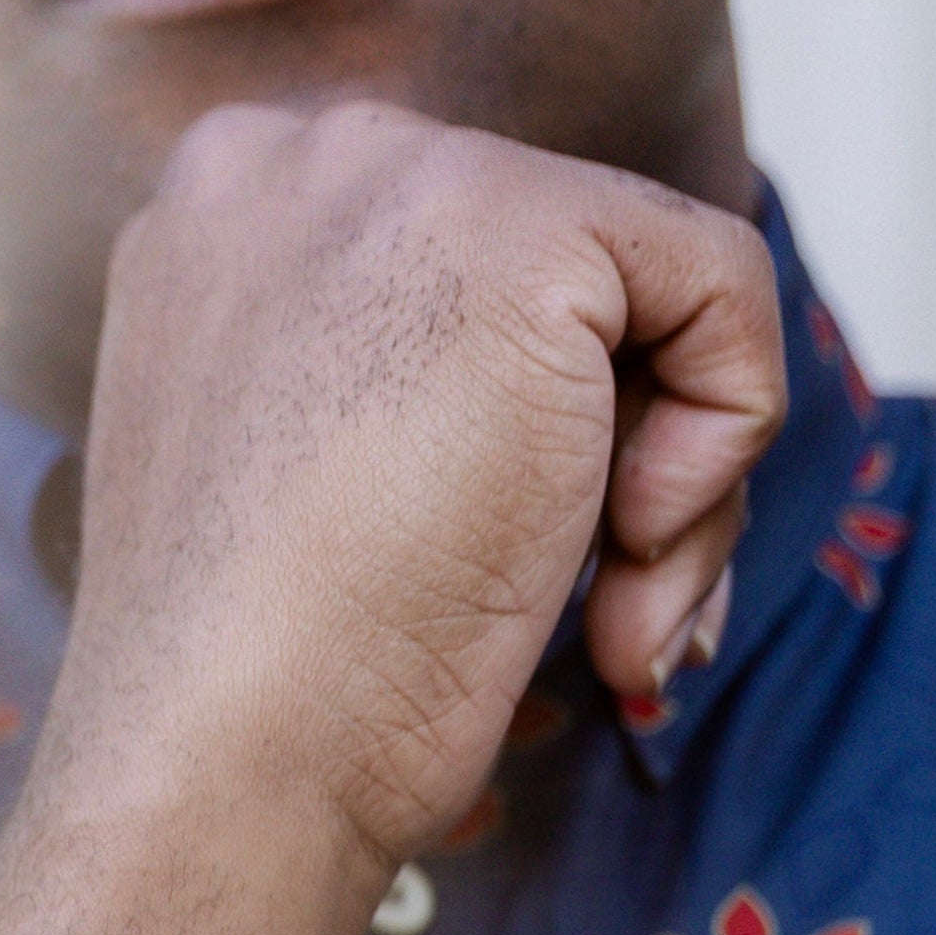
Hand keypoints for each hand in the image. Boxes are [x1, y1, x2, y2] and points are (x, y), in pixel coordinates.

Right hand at [0, 101, 785, 934]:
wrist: (212, 772)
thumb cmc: (254, 703)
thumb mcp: (302, 499)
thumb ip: (404, 395)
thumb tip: (601, 413)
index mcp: (212, 228)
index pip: (456, 278)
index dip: (518, 438)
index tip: (487, 583)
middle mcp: (286, 162)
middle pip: (557, 280)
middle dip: (607, 467)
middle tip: (588, 631)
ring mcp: (396, 178)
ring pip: (646, 298)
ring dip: (662, 503)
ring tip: (603, 639)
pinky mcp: (521, 231)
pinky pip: (723, 290)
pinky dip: (722, 448)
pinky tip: (622, 562)